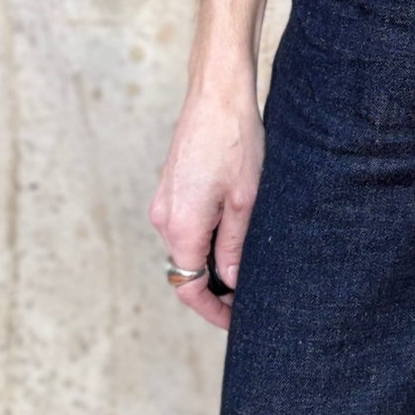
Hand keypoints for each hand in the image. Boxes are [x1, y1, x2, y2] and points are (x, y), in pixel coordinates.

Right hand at [148, 72, 263, 330]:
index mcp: (180, 227)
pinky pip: (186, 226)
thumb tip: (231, 282)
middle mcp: (164, 218)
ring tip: (249, 266)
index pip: (189, 288)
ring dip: (213, 262)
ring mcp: (164, 201)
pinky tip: (235, 234)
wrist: (217, 93)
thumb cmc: (235, 141)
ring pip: (187, 248)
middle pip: (186, 271)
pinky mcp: (172, 187)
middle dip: (215, 290)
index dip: (213, 311)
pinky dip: (207, 239)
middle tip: (250, 298)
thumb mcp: (246, 201)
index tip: (237, 322)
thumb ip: (235, 247)